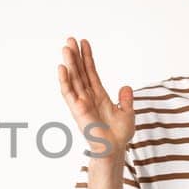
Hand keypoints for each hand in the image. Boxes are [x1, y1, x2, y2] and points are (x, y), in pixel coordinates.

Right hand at [57, 37, 134, 158]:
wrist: (114, 149)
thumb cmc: (119, 135)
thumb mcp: (127, 113)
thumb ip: (126, 99)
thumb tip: (126, 87)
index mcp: (99, 95)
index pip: (91, 72)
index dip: (88, 57)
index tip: (84, 42)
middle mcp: (87, 96)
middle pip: (79, 71)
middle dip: (75, 55)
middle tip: (70, 38)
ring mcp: (81, 102)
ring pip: (73, 78)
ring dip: (69, 63)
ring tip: (66, 47)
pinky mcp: (77, 109)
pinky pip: (68, 92)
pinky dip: (64, 79)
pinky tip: (62, 67)